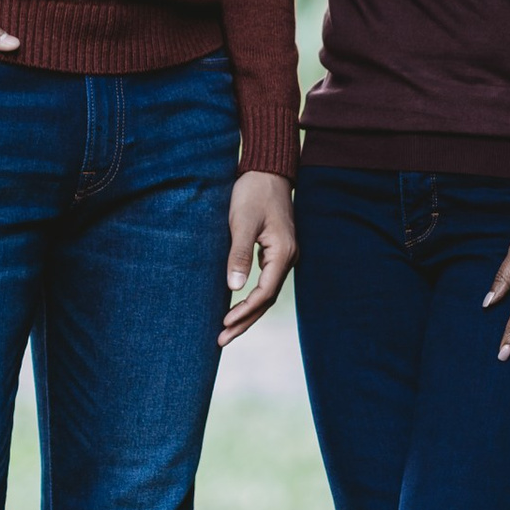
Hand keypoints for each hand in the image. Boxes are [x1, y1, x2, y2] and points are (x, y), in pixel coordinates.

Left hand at [220, 171, 295, 345]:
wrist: (267, 170)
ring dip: (248, 313)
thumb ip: (239, 254)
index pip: (264, 293)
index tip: (223, 324)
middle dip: (245, 321)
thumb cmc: (253, 193)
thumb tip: (234, 288)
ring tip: (226, 330)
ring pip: (267, 293)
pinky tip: (237, 305)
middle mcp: (288, 257)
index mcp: (283, 253)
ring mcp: (284, 255)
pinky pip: (265, 282)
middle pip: (267, 299)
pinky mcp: (276, 250)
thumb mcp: (242, 222)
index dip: (244, 312)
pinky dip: (251, 298)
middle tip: (221, 340)